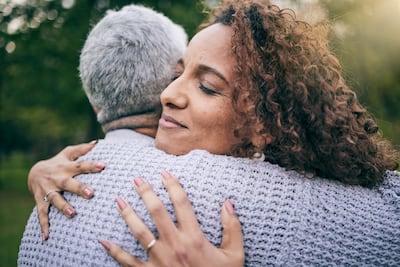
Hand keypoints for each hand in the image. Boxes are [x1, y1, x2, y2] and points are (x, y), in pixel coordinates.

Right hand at [28, 141, 104, 239]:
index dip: (91, 165)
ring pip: (55, 199)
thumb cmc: (57, 163)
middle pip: (68, 183)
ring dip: (63, 206)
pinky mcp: (40, 201)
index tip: (103, 165)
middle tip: (91, 193)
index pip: (80, 165)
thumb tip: (97, 142)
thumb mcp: (67, 154)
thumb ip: (82, 149)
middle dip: (79, 188)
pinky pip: (42, 214)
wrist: (33, 173)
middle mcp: (57, 179)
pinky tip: (46, 236)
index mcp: (66, 167)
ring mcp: (48, 191)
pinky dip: (44, 225)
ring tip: (72, 213)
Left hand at [100, 171, 244, 266]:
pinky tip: (104, 241)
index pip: (182, 204)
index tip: (165, 173)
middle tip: (137, 179)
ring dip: (128, 214)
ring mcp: (160, 260)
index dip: (173, 186)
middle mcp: (175, 245)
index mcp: (194, 238)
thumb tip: (227, 203)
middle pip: (157, 212)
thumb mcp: (235, 255)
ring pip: (140, 232)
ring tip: (119, 200)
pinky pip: (129, 262)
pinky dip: (115, 252)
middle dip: (146, 193)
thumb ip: (232, 228)